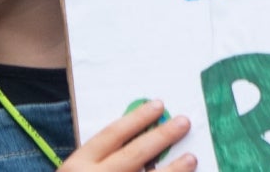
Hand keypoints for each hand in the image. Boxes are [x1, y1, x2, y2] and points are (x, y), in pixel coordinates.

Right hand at [65, 99, 193, 171]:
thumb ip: (101, 160)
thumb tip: (143, 140)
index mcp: (78, 166)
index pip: (112, 135)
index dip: (136, 118)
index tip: (158, 105)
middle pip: (134, 154)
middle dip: (162, 137)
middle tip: (184, 122)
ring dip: (173, 170)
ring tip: (192, 158)